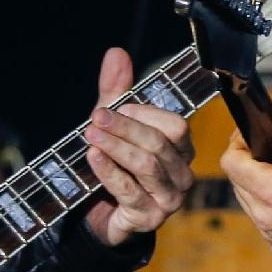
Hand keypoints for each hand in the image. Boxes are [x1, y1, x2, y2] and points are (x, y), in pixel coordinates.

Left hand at [80, 47, 194, 245]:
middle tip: (95, 117)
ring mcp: (168, 199)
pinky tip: (93, 157)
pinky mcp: (148, 218)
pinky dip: (109, 172)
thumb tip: (116, 52)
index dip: (144, 114)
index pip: (175, 125)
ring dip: (116, 147)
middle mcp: (182, 174)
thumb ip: (116, 92)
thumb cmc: (115, 165)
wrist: (101, 216)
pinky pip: (130, 191)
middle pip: (159, 144)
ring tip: (90, 134)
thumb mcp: (113, 126)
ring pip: (147, 166)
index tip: (112, 107)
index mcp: (181, 149)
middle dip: (125, 128)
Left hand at [221, 94, 271, 271]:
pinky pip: (262, 219)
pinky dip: (269, 205)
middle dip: (249, 160)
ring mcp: (269, 233)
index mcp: (271, 191)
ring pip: (248, 201)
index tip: (253, 135)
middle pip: (236, 180)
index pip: (230, 161)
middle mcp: (264, 216)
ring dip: (257, 183)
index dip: (237, 143)